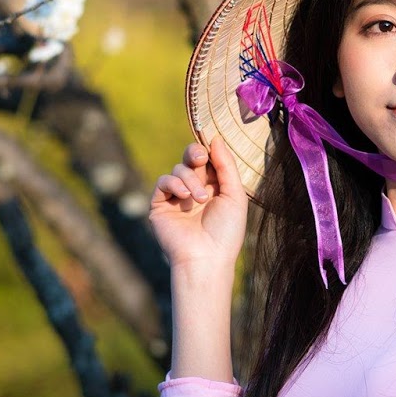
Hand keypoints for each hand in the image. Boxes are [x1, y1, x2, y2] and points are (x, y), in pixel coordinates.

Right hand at [149, 136, 247, 270]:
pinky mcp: (160, 205)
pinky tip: (184, 196)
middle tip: (200, 157)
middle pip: (190, 159)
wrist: (207, 257)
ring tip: (199, 198)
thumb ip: (226, 166)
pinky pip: (163, 182)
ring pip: (178, 170)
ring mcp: (177, 198)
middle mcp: (195, 190)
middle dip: (195, 153)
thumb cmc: (226, 231)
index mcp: (215, 188)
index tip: (211, 143)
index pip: (209, 160)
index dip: (209, 150)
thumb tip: (215, 138)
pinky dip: (173, 184)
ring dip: (189, 179)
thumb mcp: (234, 195)